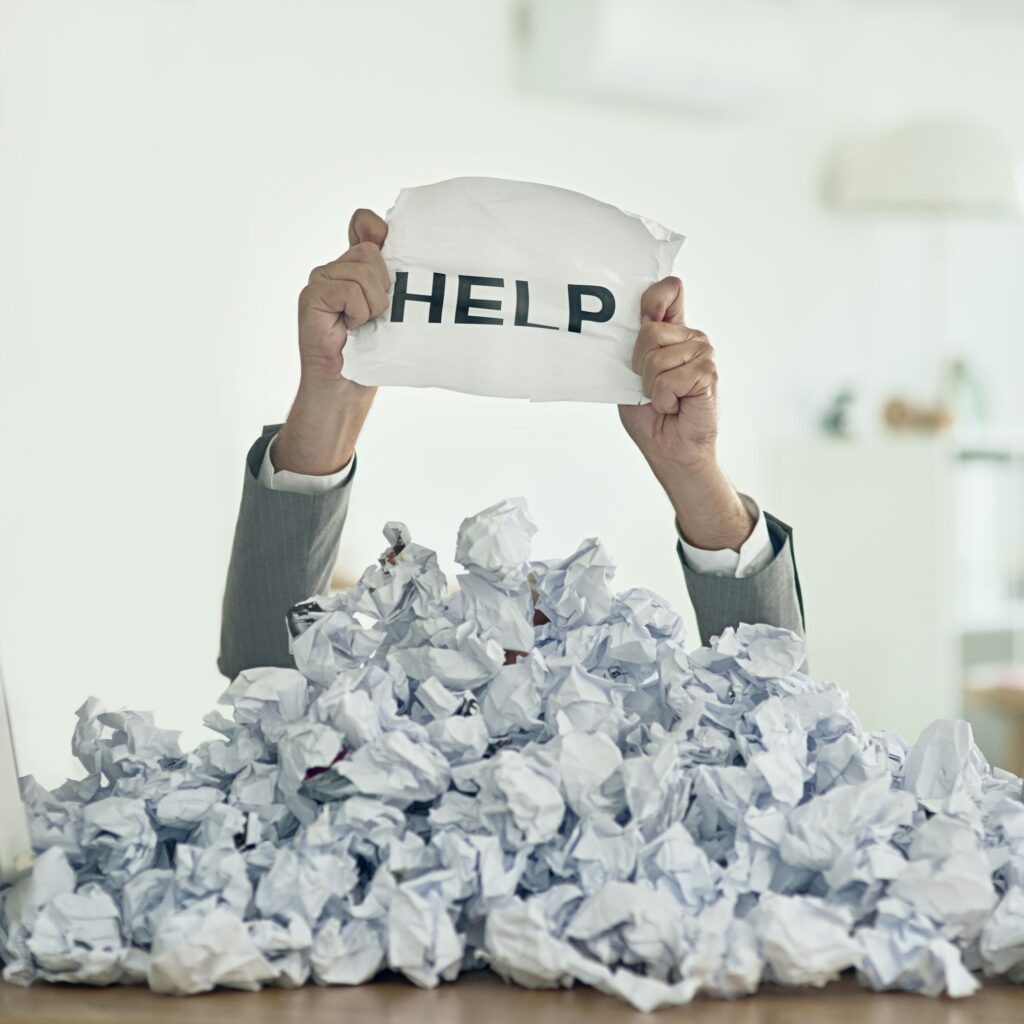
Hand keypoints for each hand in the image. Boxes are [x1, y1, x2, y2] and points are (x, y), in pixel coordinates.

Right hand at [274, 209, 389, 475]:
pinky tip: (349, 327)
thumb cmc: (373, 350)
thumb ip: (392, 272)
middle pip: (371, 252)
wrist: (348, 385)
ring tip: (362, 324)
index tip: (386, 266)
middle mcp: (334, 268)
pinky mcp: (312, 295)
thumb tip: (391, 237)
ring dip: (373, 305)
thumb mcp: (392, 306)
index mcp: (353, 265)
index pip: (365, 223)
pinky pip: (349, 290)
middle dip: (384, 288)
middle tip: (375, 315)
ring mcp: (320, 280)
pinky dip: (358, 312)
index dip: (380, 235)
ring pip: (363, 271)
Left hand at [619, 277, 753, 551]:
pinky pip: (670, 379)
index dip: (654, 299)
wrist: (669, 449)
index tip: (647, 314)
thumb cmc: (651, 415)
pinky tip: (675, 406)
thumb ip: (635, 342)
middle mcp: (690, 337)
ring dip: (652, 387)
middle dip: (639, 366)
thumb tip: (639, 317)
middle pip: (649, 332)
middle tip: (651, 388)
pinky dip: (664, 399)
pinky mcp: (708, 372)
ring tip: (665, 399)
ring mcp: (703, 353)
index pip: (668, 291)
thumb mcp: (631, 374)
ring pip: (657, 358)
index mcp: (671, 333)